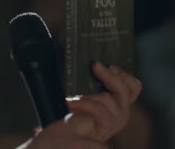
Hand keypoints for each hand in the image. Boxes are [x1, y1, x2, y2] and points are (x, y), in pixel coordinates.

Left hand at [19, 62, 141, 148]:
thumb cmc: (74, 113)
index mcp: (119, 103)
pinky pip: (98, 109)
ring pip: (108, 98)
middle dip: (109, 75)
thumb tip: (94, 63)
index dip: (123, 74)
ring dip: (87, 94)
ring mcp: (116, 122)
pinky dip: (83, 104)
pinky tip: (71, 103)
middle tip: (94, 65)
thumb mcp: (86, 94)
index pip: (133, 87)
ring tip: (73, 97)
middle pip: (126, 90)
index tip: (109, 65)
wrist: (63, 134)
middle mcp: (122, 113)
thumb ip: (95, 82)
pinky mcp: (106, 128)